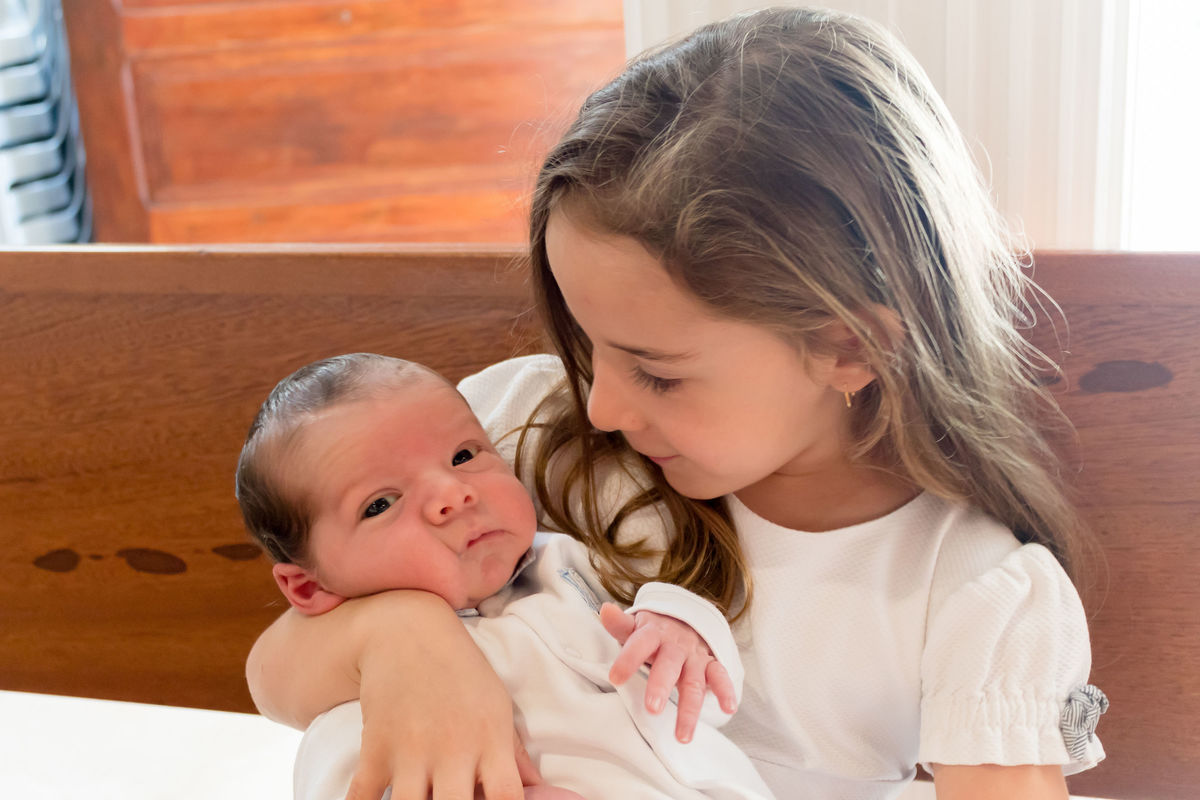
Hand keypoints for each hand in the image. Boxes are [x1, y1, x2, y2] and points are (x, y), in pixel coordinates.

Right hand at [334, 592, 539, 799]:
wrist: (406, 632)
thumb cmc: (462, 672)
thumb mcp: (497, 705)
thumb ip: (515, 754)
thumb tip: (540, 791)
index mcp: (489, 740)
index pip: (507, 797)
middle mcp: (452, 749)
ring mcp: (410, 752)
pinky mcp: (374, 750)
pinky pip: (361, 798)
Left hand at [599, 602, 736, 743]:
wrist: (685, 620)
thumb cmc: (653, 632)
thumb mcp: (636, 626)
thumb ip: (619, 624)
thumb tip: (605, 611)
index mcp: (653, 634)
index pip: (640, 643)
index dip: (629, 659)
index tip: (615, 678)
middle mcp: (675, 645)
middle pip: (669, 664)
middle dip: (661, 685)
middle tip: (653, 708)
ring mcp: (694, 656)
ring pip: (693, 681)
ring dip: (689, 708)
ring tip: (682, 735)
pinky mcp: (710, 665)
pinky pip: (720, 677)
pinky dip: (726, 691)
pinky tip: (728, 709)